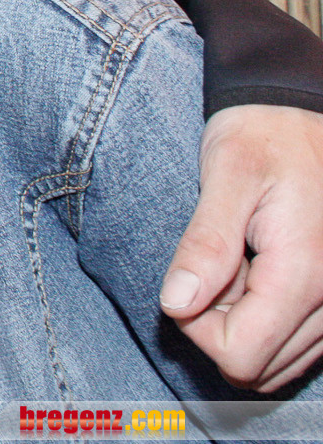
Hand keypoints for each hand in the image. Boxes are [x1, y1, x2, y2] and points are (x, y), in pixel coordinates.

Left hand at [161, 104, 322, 390]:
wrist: (302, 113)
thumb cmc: (263, 136)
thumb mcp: (227, 175)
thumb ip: (206, 243)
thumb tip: (176, 304)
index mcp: (305, 272)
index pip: (240, 356)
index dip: (198, 327)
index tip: (190, 278)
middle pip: (259, 366)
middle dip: (220, 325)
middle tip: (215, 266)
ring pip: (280, 361)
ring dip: (245, 322)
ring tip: (237, 263)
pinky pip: (298, 342)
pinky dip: (268, 318)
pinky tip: (256, 270)